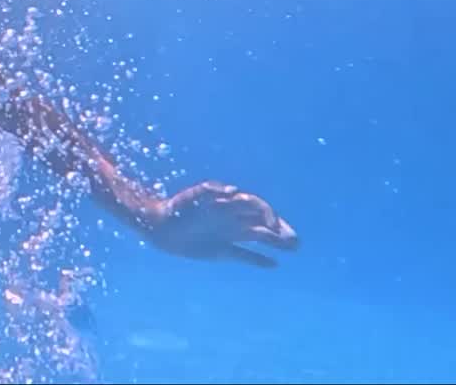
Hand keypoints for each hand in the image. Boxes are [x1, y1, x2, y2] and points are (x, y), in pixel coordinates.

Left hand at [148, 181, 298, 267]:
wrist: (160, 226)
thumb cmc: (177, 208)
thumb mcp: (193, 197)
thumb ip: (212, 191)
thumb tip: (234, 191)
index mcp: (228, 204)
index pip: (257, 207)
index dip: (268, 215)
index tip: (273, 227)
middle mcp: (232, 218)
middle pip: (263, 223)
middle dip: (280, 230)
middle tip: (296, 241)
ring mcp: (229, 234)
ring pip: (258, 238)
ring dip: (276, 243)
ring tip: (294, 248)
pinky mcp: (222, 250)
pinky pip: (244, 255)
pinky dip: (259, 259)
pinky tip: (274, 264)